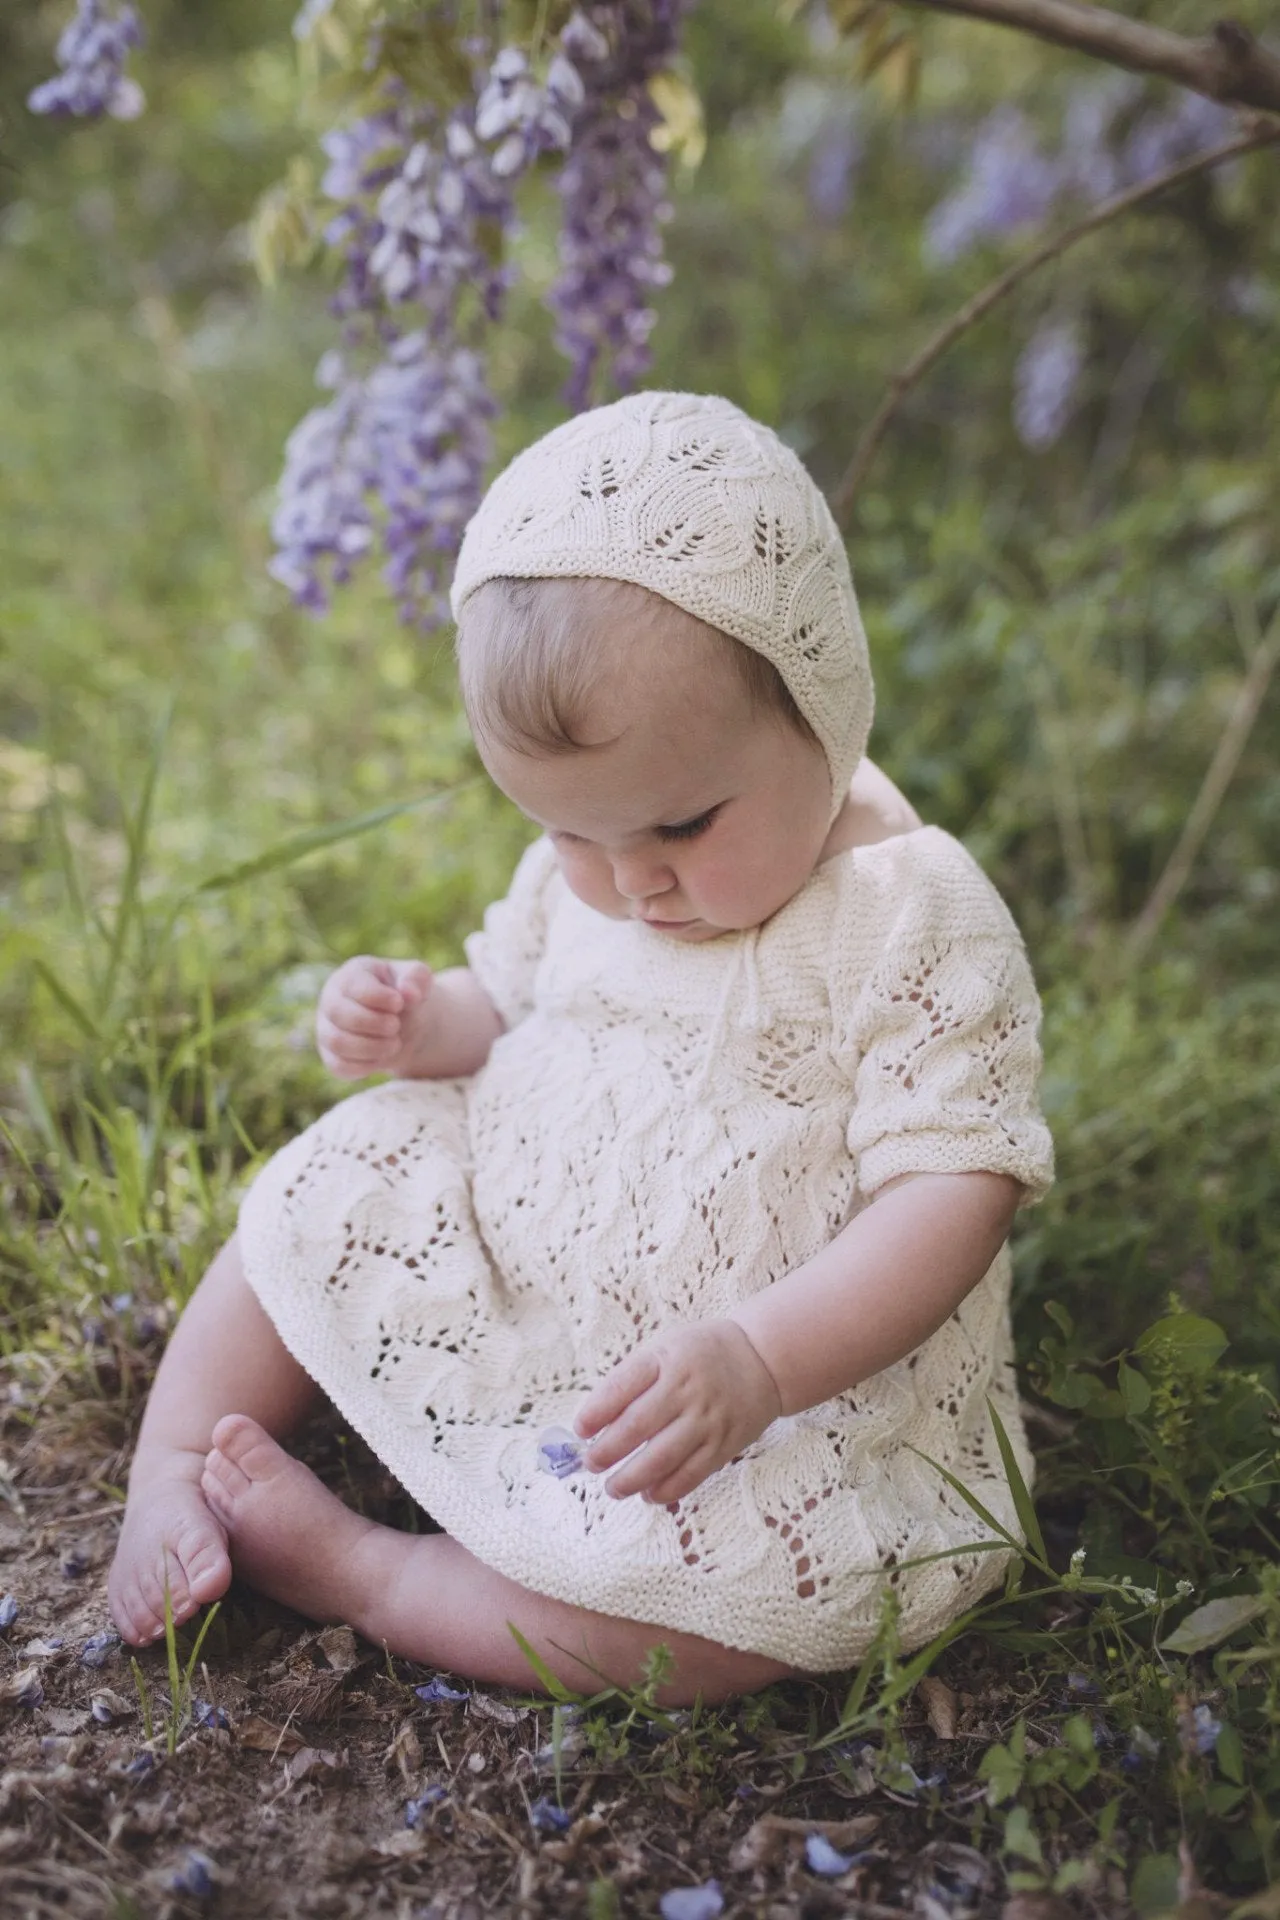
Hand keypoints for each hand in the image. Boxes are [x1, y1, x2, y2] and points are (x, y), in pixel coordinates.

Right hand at [315, 956, 433, 1079]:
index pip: (353, 986)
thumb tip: (409, 994)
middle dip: (374, 1023)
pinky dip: (364, 1066)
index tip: (399, 1004)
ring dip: (371, 1047)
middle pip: (339, 1013)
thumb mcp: (417, 978)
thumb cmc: (404, 994)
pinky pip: (339, 1066)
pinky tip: (382, 1058)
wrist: (401, 1021)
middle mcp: (331, 999)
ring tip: (394, 1043)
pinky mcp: (331, 1055)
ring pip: (336, 1042)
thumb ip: (417, 978)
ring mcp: (327, 1028)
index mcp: (351, 975)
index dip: (378, 998)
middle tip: (396, 1025)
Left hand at [573, 1320, 782, 1505]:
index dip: (595, 1412)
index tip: (580, 1430)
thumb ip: (633, 1377)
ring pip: (662, 1458)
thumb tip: (596, 1420)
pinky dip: (666, 1489)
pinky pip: (692, 1474)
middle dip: (606, 1451)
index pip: (621, 1386)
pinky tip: (648, 1495)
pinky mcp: (724, 1444)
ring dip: (631, 1479)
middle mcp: (686, 1389)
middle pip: (637, 1426)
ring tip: (612, 1488)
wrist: (761, 1358)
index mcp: (665, 1358)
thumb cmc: (701, 1353)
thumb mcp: (665, 1347)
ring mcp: (707, 1419)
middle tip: (590, 1464)